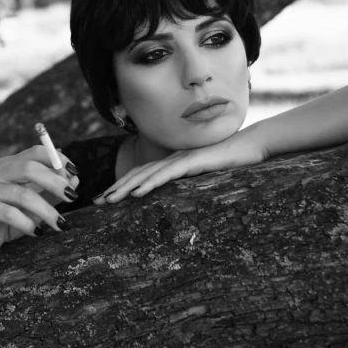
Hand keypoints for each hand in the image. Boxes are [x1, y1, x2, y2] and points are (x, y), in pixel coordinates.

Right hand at [0, 145, 78, 255]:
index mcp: (13, 166)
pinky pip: (10, 214)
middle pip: (29, 168)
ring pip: (23, 195)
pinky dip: (28, 224)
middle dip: (54, 182)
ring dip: (47, 211)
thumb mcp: (38, 203)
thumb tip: (75, 180)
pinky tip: (37, 232)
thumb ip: (53, 191)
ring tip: (60, 224)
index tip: (74, 173)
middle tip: (72, 196)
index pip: (36, 152)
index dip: (57, 159)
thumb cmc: (13, 218)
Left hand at [95, 130, 265, 204]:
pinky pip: (166, 174)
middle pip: (137, 173)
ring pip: (147, 174)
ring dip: (125, 187)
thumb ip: (190, 182)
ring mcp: (181, 159)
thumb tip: (177, 197)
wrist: (251, 146)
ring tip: (108, 200)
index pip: (142, 174)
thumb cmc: (230, 162)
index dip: (122, 185)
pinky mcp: (192, 162)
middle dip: (115, 187)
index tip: (105, 199)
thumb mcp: (205, 176)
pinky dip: (149, 183)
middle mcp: (172, 159)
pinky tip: (136, 193)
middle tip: (96, 201)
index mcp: (173, 163)